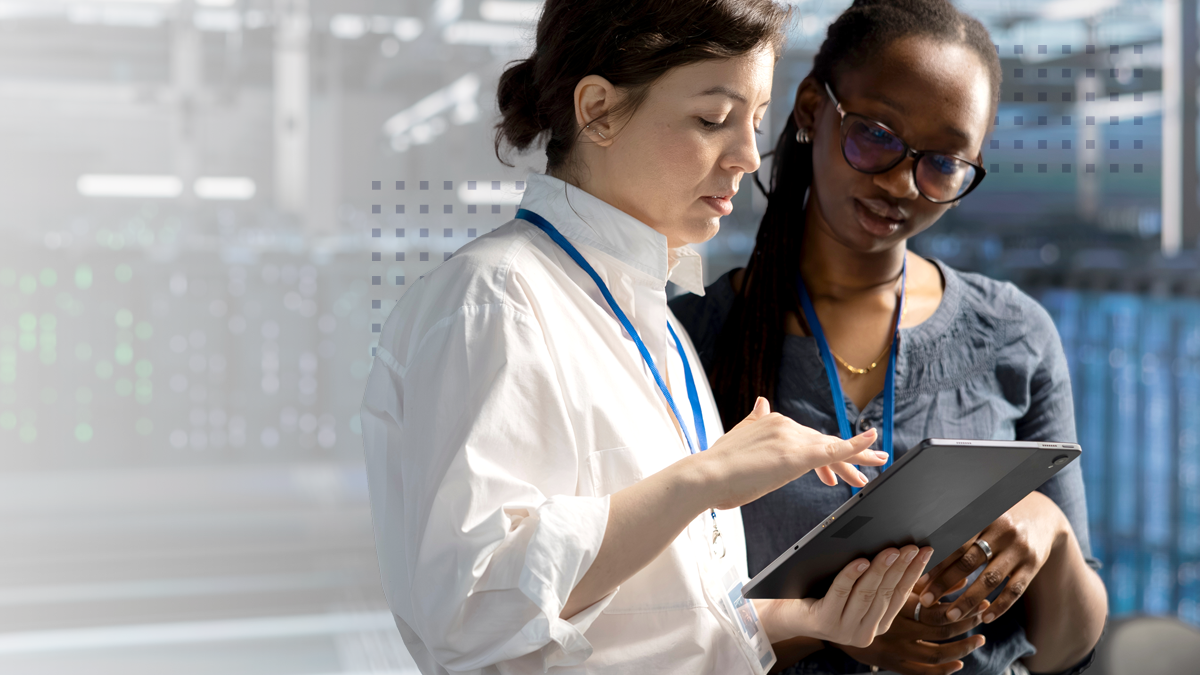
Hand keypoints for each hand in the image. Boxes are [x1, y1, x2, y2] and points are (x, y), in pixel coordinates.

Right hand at [698, 397, 885, 510]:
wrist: (706, 477)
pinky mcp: (797, 454)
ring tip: (871, 470)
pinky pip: (834, 449)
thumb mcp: (739, 439)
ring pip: (831, 448)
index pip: (806, 437)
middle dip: (846, 458)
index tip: (831, 472)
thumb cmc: (718, 468)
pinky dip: (856, 446)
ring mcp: (791, 437)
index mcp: (772, 421)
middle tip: (868, 468)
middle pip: (823, 442)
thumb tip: (761, 401)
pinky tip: (872, 443)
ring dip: (855, 460)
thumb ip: (754, 421)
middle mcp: (784, 424)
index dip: (822, 454)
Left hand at [760, 545, 932, 647]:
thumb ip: (873, 581)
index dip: (914, 573)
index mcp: (877, 625)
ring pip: (867, 593)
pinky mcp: (825, 622)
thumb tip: (897, 551)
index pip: (901, 596)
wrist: (786, 613)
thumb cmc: (822, 594)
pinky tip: (860, 561)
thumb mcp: (853, 591)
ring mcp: (845, 630)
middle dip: (901, 567)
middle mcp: (865, 632)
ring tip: (891, 550)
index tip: (925, 551)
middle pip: (887, 593)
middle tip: (911, 546)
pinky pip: (841, 592)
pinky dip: (851, 575)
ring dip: (881, 569)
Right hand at [835, 593, 988, 674]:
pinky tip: (959, 664)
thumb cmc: (860, 596)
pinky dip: (943, 670)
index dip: (960, 602)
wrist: (832, 623)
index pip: (937, 606)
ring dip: (962, 647)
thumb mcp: (887, 583)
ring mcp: (897, 649)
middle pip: (942, 629)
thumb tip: (955, 575)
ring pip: (937, 653)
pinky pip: (923, 672)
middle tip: (984, 612)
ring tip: (980, 638)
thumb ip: (919, 580)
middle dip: (967, 621)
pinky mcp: (894, 663)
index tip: (978, 594)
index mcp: (897, 605)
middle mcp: (898, 629)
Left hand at [915, 492, 1068, 625]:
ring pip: (990, 579)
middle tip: (925, 601)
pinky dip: (1000, 606)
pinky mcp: (1033, 566)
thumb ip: (960, 527)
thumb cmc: (1000, 518)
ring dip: (968, 600)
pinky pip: (1015, 590)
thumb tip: (925, 547)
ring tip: (951, 616)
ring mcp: (1019, 550)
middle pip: (969, 562)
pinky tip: (985, 619)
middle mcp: (1002, 532)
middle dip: (945, 583)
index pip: (956, 543)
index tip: (919, 579)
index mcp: (984, 516)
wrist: (1045, 516)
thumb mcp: (983, 513)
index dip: (937, 562)